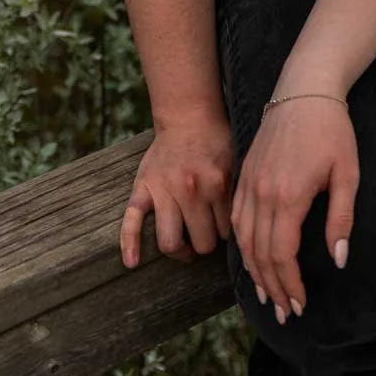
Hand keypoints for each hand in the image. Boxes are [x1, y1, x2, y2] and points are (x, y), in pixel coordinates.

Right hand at [120, 114, 234, 268]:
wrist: (189, 114)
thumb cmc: (216, 140)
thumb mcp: (236, 163)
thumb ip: (237, 193)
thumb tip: (246, 226)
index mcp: (217, 184)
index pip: (225, 232)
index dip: (225, 235)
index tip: (223, 230)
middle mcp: (190, 190)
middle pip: (201, 243)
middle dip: (205, 244)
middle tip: (205, 238)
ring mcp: (164, 191)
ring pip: (170, 241)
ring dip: (179, 250)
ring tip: (184, 246)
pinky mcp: (142, 188)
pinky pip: (131, 220)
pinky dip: (129, 244)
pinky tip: (132, 262)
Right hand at [232, 95, 359, 321]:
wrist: (305, 89)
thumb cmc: (333, 130)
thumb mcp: (348, 173)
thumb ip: (341, 218)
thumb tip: (338, 259)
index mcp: (289, 195)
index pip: (281, 254)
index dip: (289, 284)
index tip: (300, 305)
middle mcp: (262, 193)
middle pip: (260, 254)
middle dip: (272, 288)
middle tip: (284, 313)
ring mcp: (249, 183)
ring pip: (243, 240)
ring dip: (254, 272)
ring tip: (267, 297)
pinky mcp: (244, 175)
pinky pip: (237, 220)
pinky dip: (242, 247)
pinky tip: (252, 260)